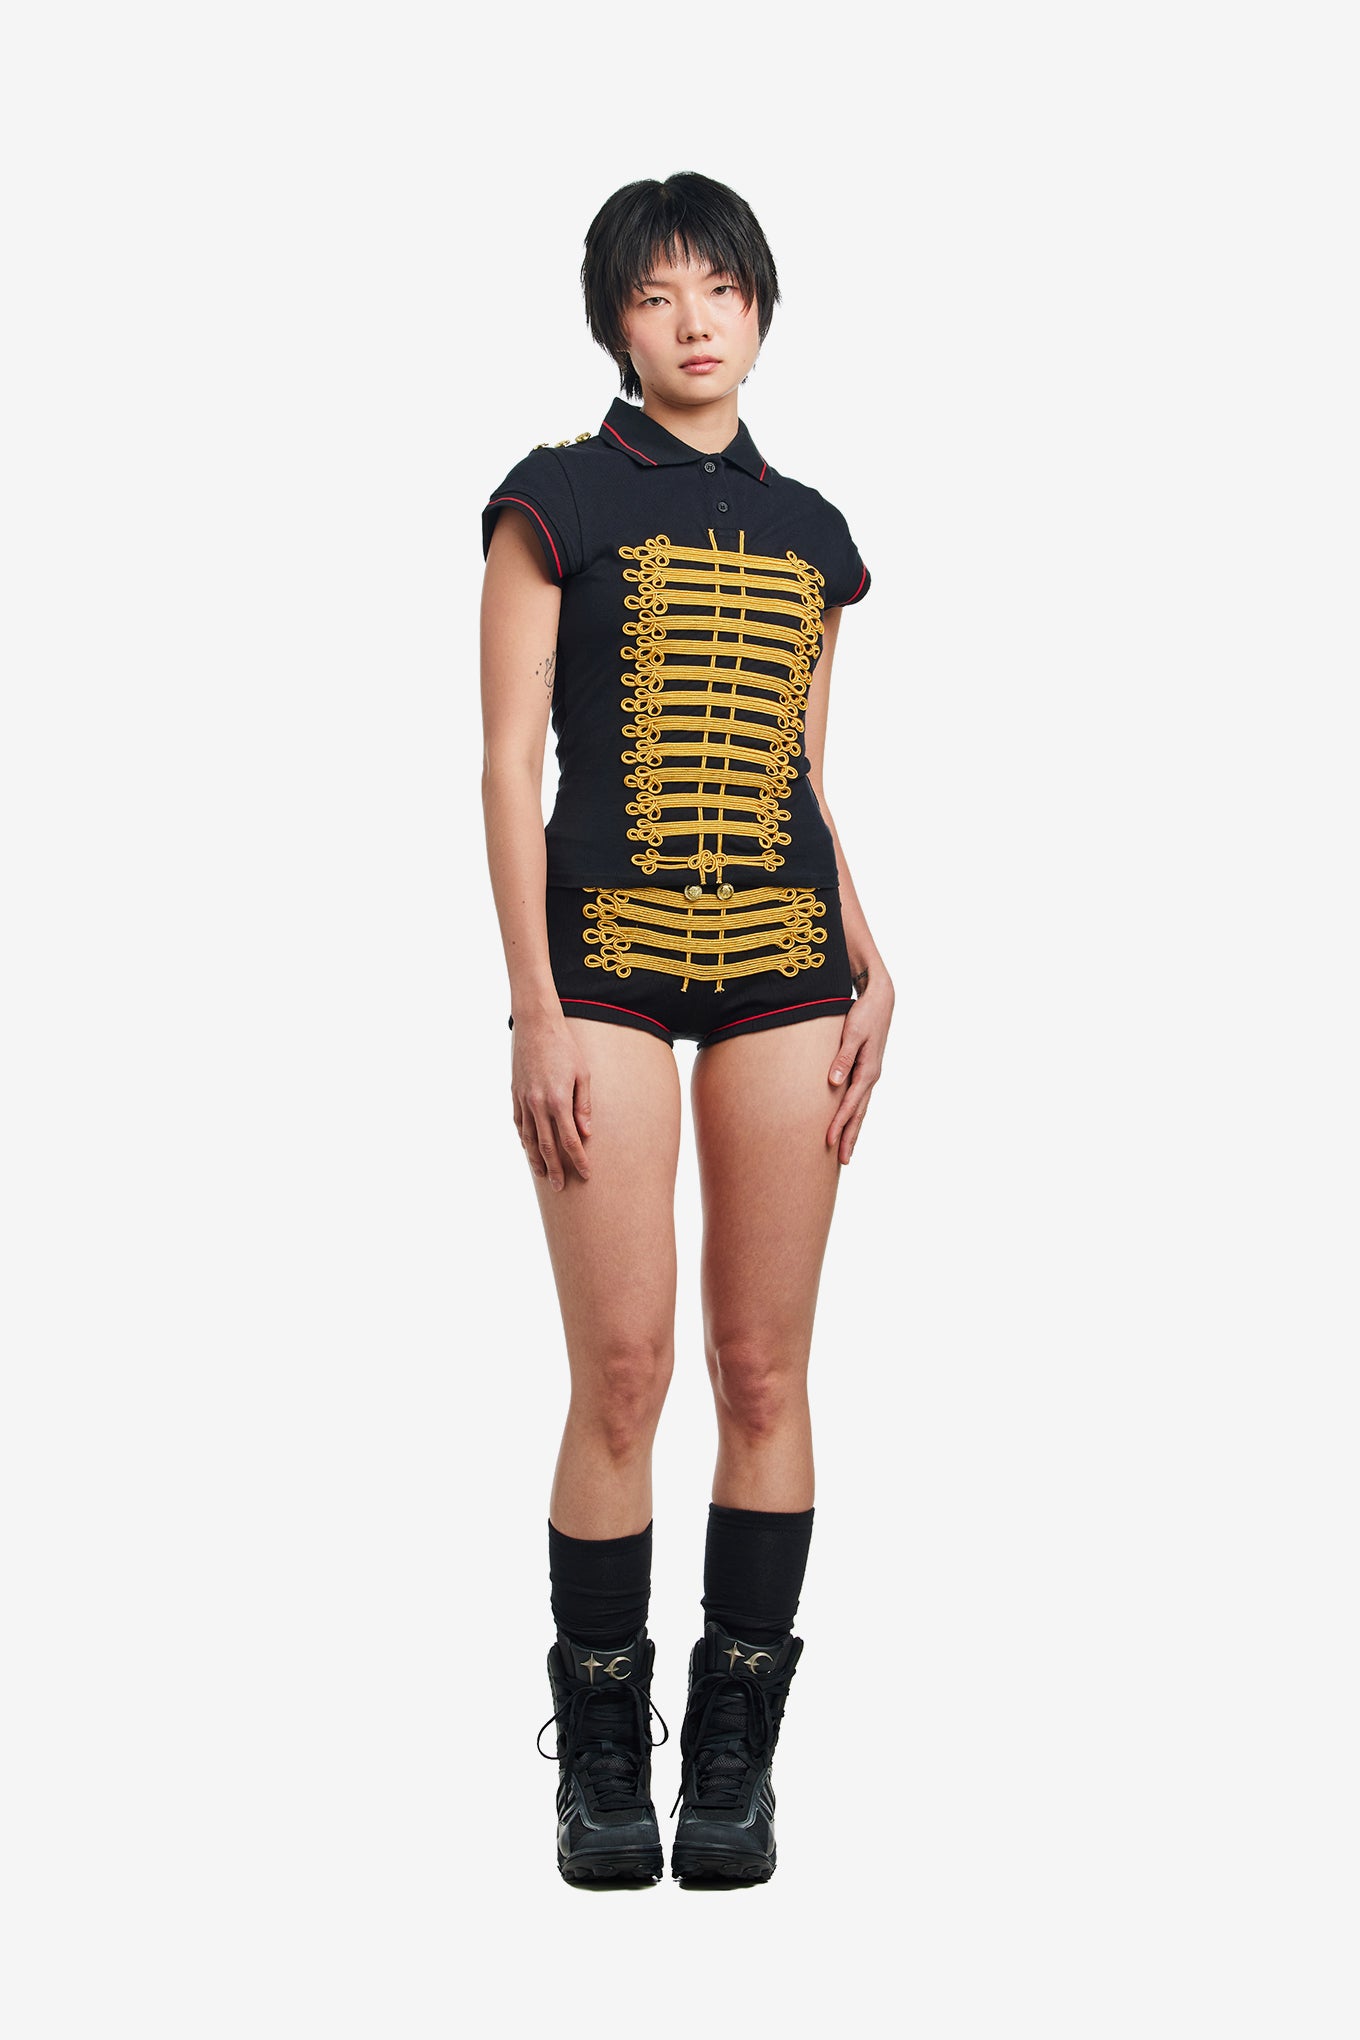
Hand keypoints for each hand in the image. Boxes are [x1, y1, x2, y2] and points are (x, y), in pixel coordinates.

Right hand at [511, 1015, 591, 1190]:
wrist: (536, 1026)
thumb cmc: (565, 1048)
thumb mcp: (583, 1075)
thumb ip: (584, 1106)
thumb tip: (586, 1133)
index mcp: (559, 1101)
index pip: (570, 1140)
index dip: (578, 1160)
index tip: (585, 1174)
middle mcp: (539, 1105)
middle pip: (547, 1146)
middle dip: (556, 1168)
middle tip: (561, 1187)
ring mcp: (524, 1101)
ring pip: (530, 1138)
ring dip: (536, 1159)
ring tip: (543, 1175)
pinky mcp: (515, 1095)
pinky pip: (519, 1124)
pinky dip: (524, 1140)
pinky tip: (529, 1149)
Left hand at [826, 970, 893, 1164]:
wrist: (881, 1000)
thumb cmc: (864, 1014)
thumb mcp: (852, 1033)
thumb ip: (842, 1058)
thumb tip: (833, 1082)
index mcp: (868, 1071)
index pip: (851, 1104)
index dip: (839, 1123)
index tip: (828, 1141)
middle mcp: (871, 1077)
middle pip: (859, 1114)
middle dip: (850, 1137)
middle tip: (842, 1161)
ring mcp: (870, 1075)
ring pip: (861, 1109)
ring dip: (853, 1130)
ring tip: (845, 1151)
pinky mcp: (866, 1071)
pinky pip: (859, 1099)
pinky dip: (854, 1115)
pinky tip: (848, 1123)